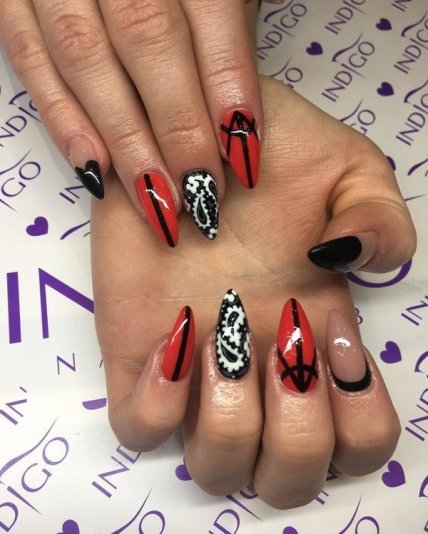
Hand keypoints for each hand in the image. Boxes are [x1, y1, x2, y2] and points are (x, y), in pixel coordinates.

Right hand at [0, 0, 262, 244]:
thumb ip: (228, 32)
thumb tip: (242, 119)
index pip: (212, 14)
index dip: (229, 89)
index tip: (244, 156)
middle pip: (148, 39)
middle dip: (178, 127)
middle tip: (200, 194)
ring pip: (85, 57)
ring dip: (124, 139)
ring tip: (155, 199)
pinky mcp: (12, 1)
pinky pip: (29, 59)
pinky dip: (62, 119)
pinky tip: (95, 168)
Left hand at [90, 76, 415, 507]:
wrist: (191, 127)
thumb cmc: (271, 152)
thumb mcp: (349, 171)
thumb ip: (378, 221)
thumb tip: (340, 265)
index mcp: (316, 337)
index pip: (356, 441)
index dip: (357, 422)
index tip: (332, 346)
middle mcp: (259, 364)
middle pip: (288, 478)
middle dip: (294, 434)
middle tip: (277, 349)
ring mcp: (194, 365)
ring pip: (217, 468)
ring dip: (230, 422)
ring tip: (222, 340)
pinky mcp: (134, 348)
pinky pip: (140, 429)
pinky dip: (160, 405)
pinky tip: (176, 338)